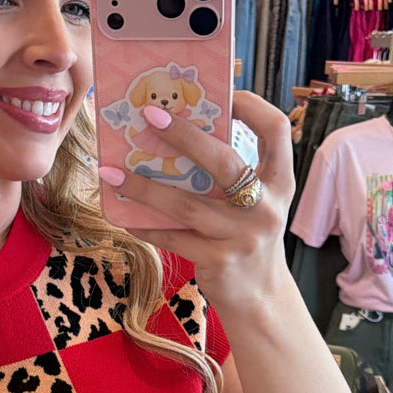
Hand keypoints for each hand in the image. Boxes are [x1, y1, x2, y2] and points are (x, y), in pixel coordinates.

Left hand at [101, 91, 295, 314]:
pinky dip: (146, 225)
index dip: (251, 106)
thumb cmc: (249, 237)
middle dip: (184, 135)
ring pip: (187, 204)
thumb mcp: (256, 202)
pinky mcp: (218, 260)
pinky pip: (173, 237)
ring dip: (144, 187)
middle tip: (149, 116)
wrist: (261, 297)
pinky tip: (124, 214)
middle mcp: (267, 206)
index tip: (222, 94)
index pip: (276, 129)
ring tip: (112, 173)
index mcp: (280, 182)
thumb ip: (234, 173)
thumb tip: (178, 134)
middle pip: (224, 161)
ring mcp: (242, 236)